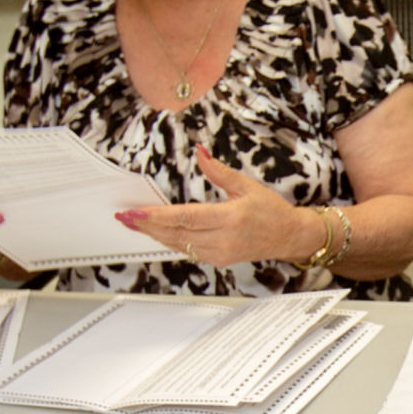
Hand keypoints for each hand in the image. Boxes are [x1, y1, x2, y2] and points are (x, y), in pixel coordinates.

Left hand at [115, 145, 317, 267]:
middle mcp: (223, 239)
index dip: (158, 216)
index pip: (185, 217)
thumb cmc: (271, 211)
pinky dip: (169, 241)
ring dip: (154, 234)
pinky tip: (156, 233)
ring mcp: (219, 252)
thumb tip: (199, 153)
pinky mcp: (218, 259)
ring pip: (178, 244)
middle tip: (124, 217)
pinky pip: (187, 251)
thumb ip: (218, 171)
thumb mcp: (246, 186)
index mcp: (230, 218)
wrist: (288, 236)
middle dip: (147, 225)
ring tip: (133, 224)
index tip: (136, 212)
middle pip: (175, 233)